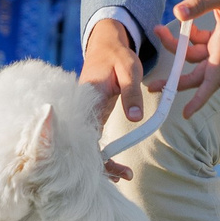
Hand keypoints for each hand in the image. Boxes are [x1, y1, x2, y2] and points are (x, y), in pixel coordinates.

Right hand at [77, 18, 144, 180]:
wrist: (105, 44)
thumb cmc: (116, 55)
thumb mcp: (129, 68)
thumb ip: (132, 93)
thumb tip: (136, 118)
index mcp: (88, 98)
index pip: (87, 133)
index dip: (99, 154)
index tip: (114, 169)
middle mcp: (83, 109)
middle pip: (85, 144)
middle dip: (101, 164)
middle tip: (124, 176)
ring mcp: (87, 113)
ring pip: (89, 143)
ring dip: (103, 160)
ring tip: (123, 175)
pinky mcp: (94, 114)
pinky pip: (94, 136)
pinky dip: (104, 151)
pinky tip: (114, 163)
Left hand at [160, 0, 219, 117]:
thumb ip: (199, 4)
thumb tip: (177, 13)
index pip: (212, 78)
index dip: (199, 98)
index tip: (186, 113)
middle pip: (198, 73)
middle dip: (175, 78)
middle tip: (152, 85)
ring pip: (196, 56)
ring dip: (177, 48)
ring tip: (159, 30)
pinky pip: (202, 44)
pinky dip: (189, 38)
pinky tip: (183, 21)